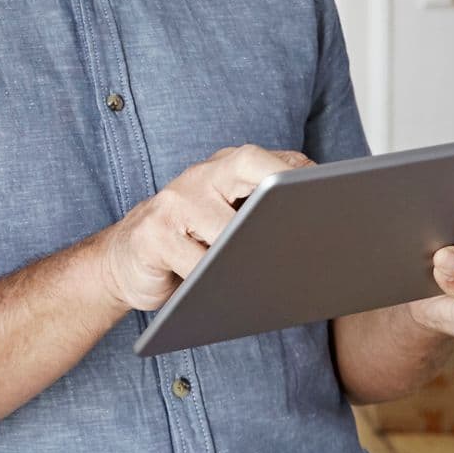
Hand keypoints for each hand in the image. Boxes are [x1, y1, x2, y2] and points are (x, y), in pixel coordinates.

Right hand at [97, 145, 313, 311]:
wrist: (122, 262)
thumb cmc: (188, 245)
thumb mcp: (225, 223)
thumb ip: (260, 217)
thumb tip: (323, 232)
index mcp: (221, 170)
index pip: (266, 159)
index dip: (300, 172)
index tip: (332, 192)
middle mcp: (198, 177)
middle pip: (247, 163)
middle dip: (282, 184)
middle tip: (312, 217)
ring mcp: (172, 203)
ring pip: (224, 225)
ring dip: (247, 252)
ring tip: (273, 273)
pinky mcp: (152, 237)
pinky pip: (195, 263)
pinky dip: (214, 281)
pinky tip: (225, 293)